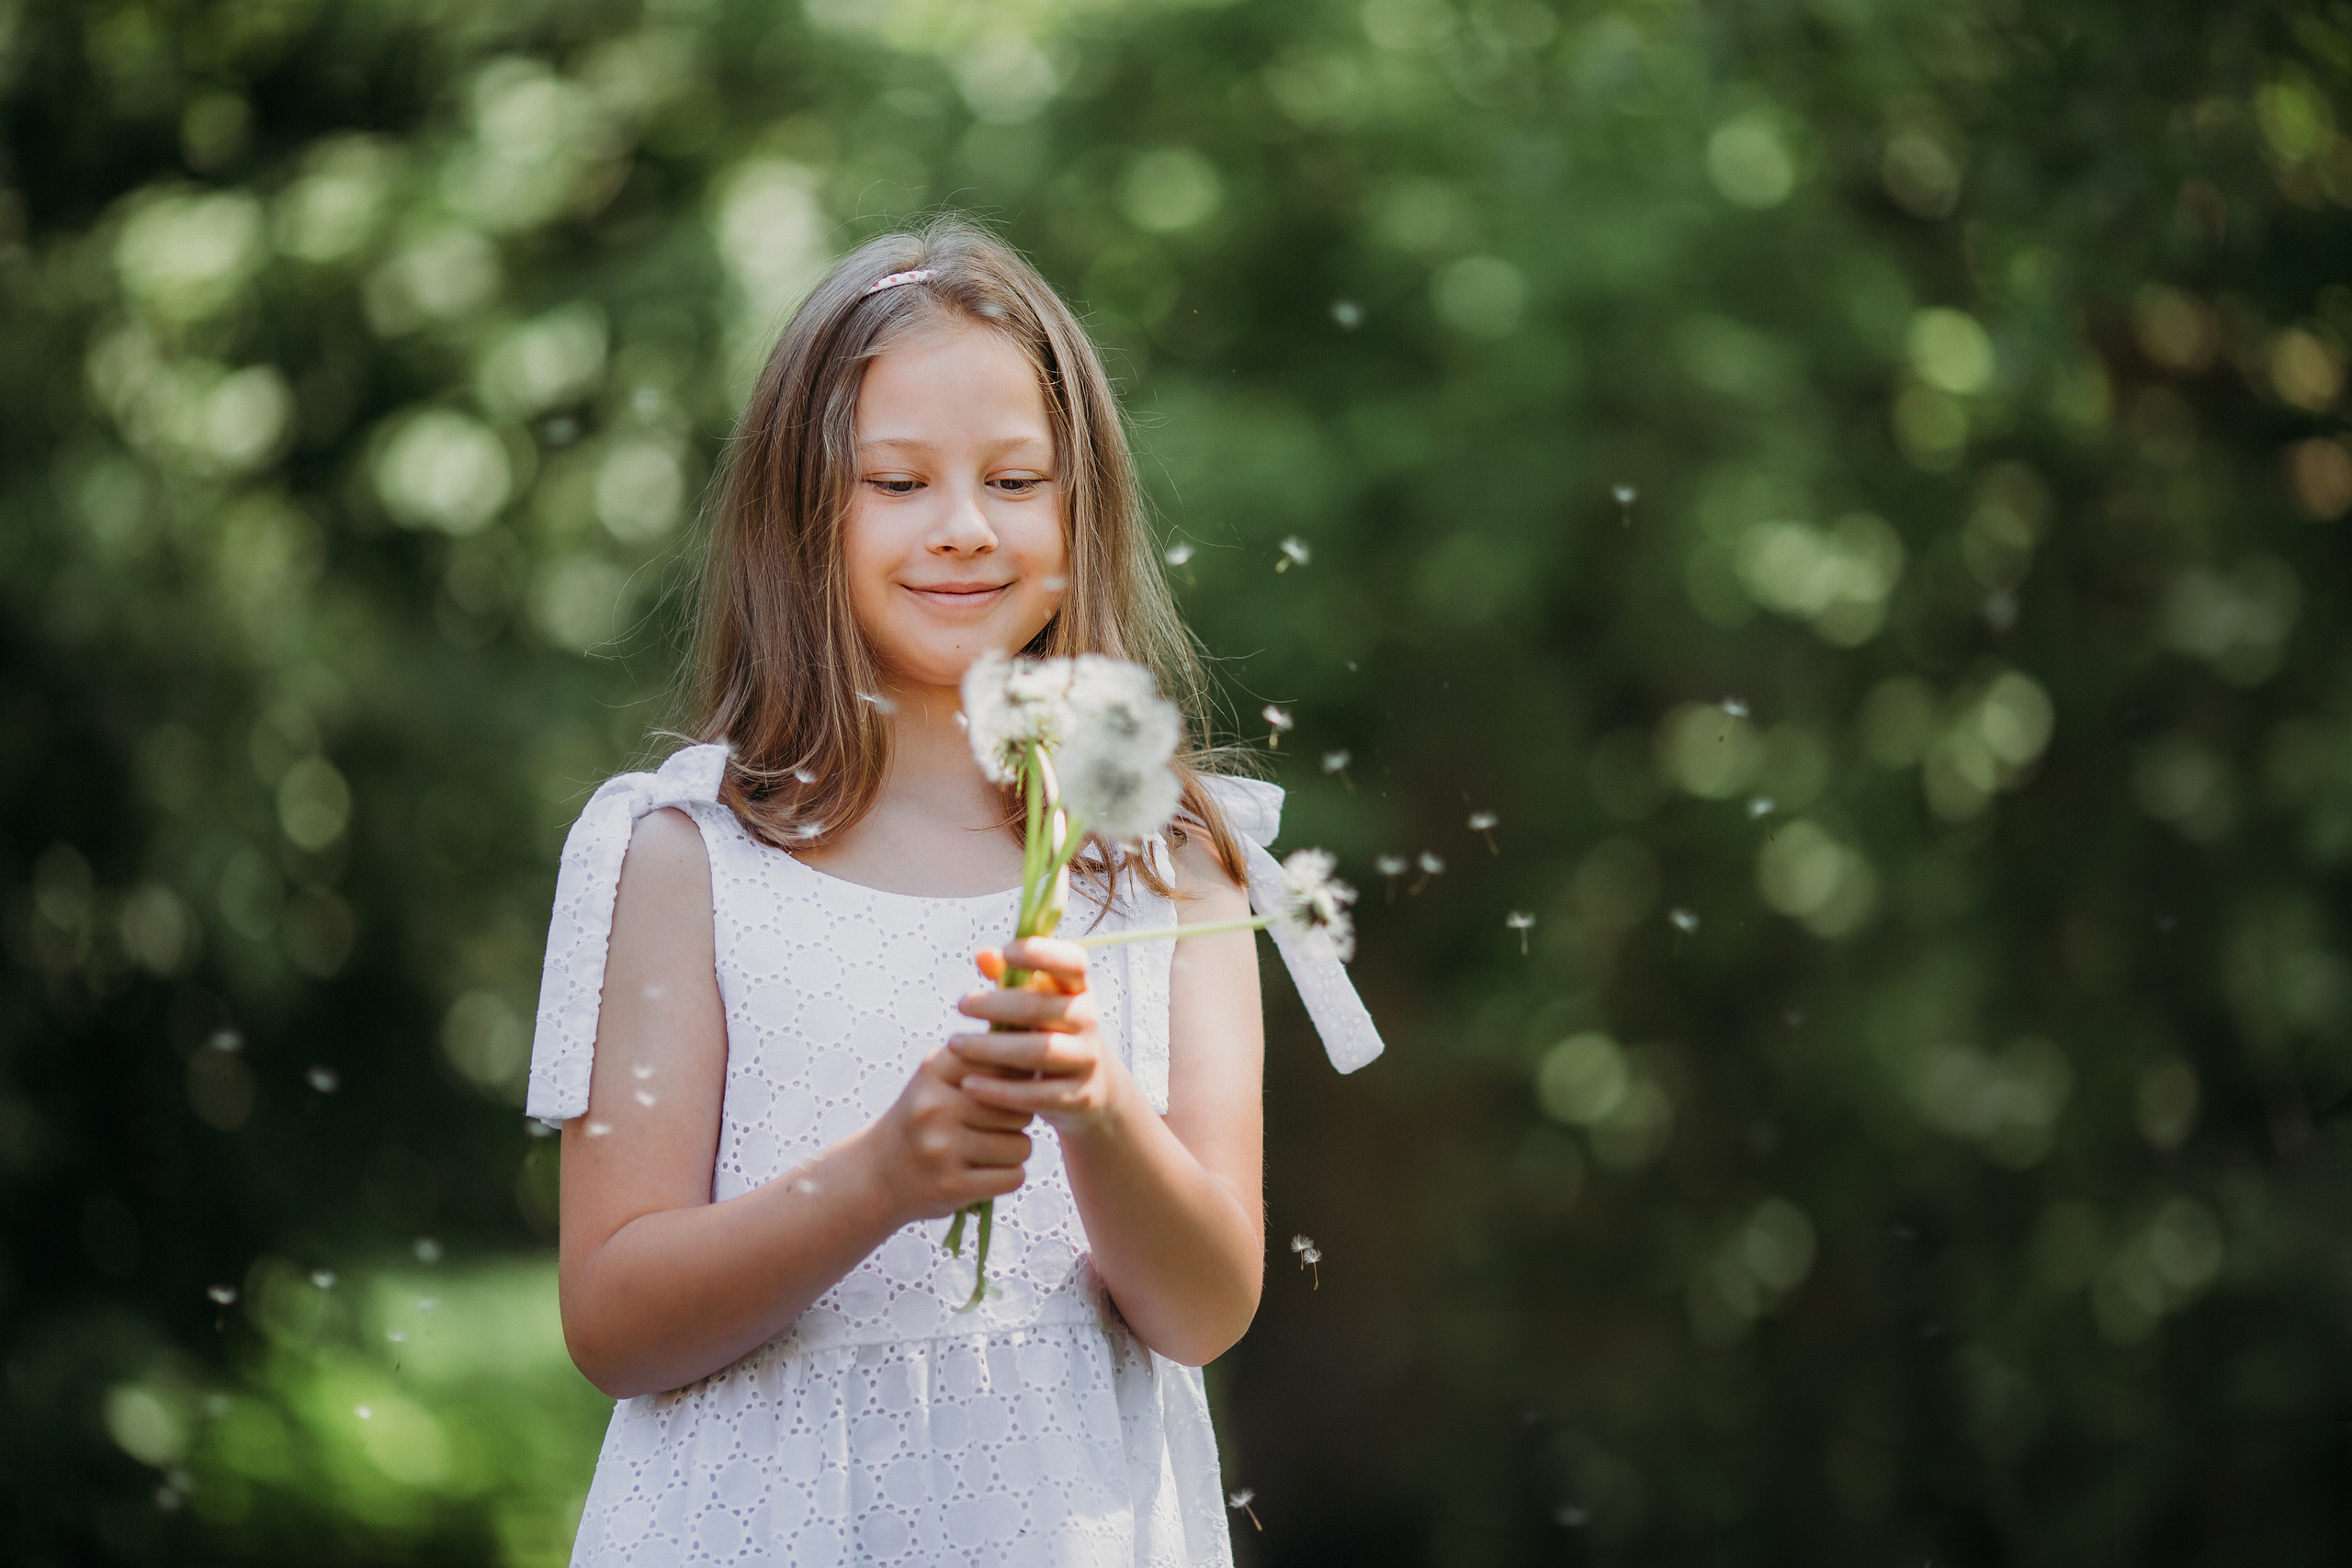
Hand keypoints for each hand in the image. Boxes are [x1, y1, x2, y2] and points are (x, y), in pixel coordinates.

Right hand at [868, 1045, 1034, 1223]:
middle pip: (1019, 1108)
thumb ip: (982, 1058)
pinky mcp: (951, 1187)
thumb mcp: (939, 1078)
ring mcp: (941, 1149)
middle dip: (1017, 1120)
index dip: (1015, 1081)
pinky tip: (985, 1174)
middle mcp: (935, 1106)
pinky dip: (1008, 1177)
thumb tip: (1039, 1039)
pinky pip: (1014, 1177)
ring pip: (1021, 1146)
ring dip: (1014, 1151)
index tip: (1002, 1091)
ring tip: (987, 1151)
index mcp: (935, 1070)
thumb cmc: (926, 1119)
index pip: (1006, 1065)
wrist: (878, 1174)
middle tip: (992, 1128)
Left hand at [952, 937, 1118, 1137]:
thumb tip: (983, 955)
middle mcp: (1088, 1020)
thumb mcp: (1034, 1001)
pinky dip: (998, 1091)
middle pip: (1039, 1008)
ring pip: (1037, 1053)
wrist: (1089, 1085)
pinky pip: (1035, 1094)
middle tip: (960, 1004)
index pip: (1072, 961)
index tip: (1006, 952)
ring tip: (953, 1044)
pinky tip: (968, 1084)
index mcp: (1078, 989)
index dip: (1042, 952)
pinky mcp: (1079, 1097)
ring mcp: (1086, 1059)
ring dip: (990, 1048)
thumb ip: (1009, 977)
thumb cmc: (1048, 1030)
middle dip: (995, 1006)